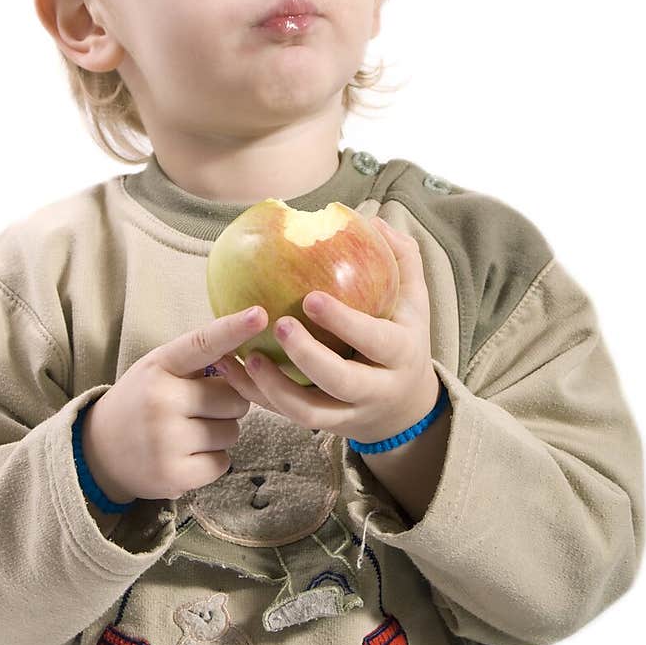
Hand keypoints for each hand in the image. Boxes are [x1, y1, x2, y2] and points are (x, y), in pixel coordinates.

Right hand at [81, 305, 268, 502]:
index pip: (202, 343)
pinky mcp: (174, 475)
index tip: (260, 315)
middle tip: (198, 407)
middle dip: (227, 404)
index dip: (233, 329)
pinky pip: (223, 462)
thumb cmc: (142, 401)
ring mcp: (166, 440)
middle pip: (234, 398)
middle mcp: (161, 400)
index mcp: (160, 366)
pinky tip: (186, 455)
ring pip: (232, 432)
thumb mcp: (159, 369)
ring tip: (187, 431)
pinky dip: (212, 460)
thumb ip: (198, 360)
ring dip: (220, 432)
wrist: (101, 451)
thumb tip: (251, 356)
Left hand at [216, 218, 439, 445]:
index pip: (376, 340)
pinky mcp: (321, 425)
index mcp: (401, 354)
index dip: (345, 323)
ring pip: (309, 413)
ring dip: (275, 388)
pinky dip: (257, 395)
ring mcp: (348, 414)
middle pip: (342, 383)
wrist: (404, 407)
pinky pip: (285, 416)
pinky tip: (231, 369)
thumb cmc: (402, 336)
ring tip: (248, 357)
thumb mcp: (414, 299)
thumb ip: (400, 257)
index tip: (311, 298)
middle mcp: (377, 389)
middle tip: (279, 325)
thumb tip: (371, 219)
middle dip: (309, 357)